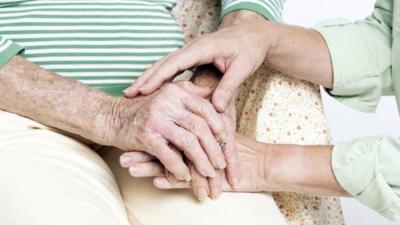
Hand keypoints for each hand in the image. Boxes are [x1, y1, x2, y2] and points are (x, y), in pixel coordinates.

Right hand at [102, 81, 227, 180]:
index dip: (219, 125)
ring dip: (201, 161)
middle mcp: (167, 103)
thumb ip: (190, 92)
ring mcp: (156, 119)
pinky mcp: (146, 136)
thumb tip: (213, 95)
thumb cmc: (144, 108)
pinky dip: (179, 168)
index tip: (227, 139)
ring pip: (188, 142)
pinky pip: (169, 155)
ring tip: (209, 173)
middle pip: (200, 127)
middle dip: (214, 148)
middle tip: (221, 163)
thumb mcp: (167, 93)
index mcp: (176, 91)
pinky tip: (185, 176)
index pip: (205, 108)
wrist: (112, 117)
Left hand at [120, 134, 269, 199]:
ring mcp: (204, 157)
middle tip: (122, 150)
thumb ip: (201, 131)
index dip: (151, 132)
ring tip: (128, 165)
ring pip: (172, 159)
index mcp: (199, 131)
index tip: (130, 133)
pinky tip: (156, 181)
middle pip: (166, 143)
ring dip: (150, 163)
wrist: (264, 163)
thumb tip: (179, 123)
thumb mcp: (218, 138)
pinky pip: (190, 177)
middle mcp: (198, 142)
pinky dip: (172, 178)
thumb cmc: (240, 150)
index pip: (171, 130)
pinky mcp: (212, 173)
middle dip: (143, 148)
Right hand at [123, 11, 273, 111]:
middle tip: (128, 94)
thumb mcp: (242, 68)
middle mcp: (192, 48)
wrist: (252, 34)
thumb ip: (229, 87)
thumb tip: (216, 109)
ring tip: (132, 93)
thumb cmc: (249, 49)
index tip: (143, 91)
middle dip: (145, 78)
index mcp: (202, 49)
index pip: (174, 63)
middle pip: (163, 63)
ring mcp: (190, 52)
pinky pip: (171, 67)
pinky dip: (159, 77)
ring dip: (149, 78)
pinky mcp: (192, 57)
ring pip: (164, 64)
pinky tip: (151, 89)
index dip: (158, 77)